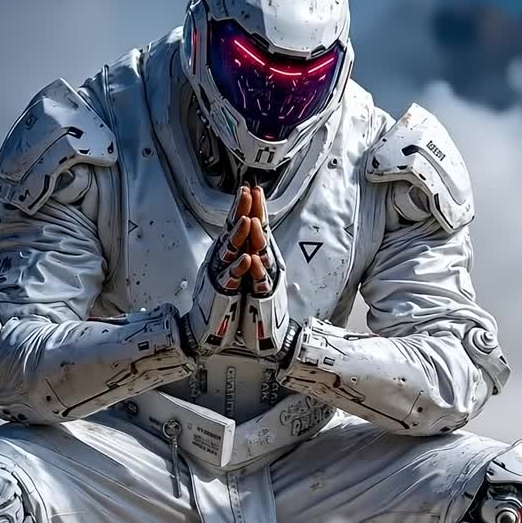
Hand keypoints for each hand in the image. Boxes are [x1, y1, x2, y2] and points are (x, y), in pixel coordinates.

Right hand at [180, 186, 255, 354]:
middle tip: (246, 192)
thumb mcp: (228, 269)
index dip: (243, 207)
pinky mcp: (220, 292)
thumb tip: (241, 232)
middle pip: (231, 230)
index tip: (250, 189)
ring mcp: (219, 274)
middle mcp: (221, 259)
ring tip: (247, 220)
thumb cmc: (218, 299)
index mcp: (225, 253)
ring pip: (229, 251)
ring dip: (239, 236)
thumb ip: (234, 251)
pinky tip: (245, 260)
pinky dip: (238, 269)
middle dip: (240, 211)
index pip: (235, 225)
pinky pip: (230, 278)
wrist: (203, 328)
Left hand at [238, 185, 291, 356]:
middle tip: (255, 192)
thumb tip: (252, 235)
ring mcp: (266, 281)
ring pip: (262, 256)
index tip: (251, 188)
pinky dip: (254, 271)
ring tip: (253, 220)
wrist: (270, 335)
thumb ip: (254, 255)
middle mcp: (265, 265)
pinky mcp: (263, 299)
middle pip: (262, 235)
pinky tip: (251, 260)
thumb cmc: (259, 304)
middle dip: (258, 213)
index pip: (258, 228)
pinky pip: (258, 283)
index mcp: (260, 257)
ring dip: (257, 237)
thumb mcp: (253, 275)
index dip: (255, 208)